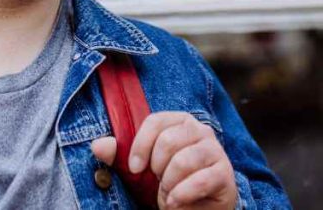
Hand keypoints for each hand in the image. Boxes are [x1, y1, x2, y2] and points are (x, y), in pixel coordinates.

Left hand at [91, 112, 236, 209]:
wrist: (196, 206)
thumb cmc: (166, 180)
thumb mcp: (139, 168)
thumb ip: (117, 155)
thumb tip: (98, 146)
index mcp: (178, 121)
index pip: (155, 121)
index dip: (140, 145)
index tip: (133, 168)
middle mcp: (199, 130)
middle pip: (168, 141)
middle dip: (156, 168)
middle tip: (156, 182)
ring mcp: (215, 150)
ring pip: (183, 161)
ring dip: (168, 183)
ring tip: (167, 193)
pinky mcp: (224, 173)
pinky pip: (199, 180)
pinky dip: (181, 194)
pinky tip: (175, 202)